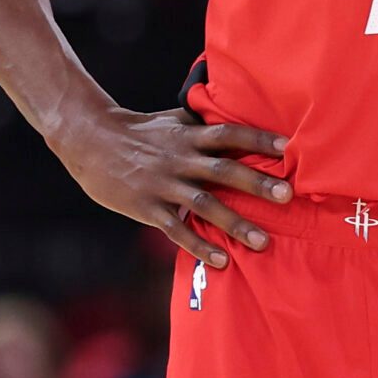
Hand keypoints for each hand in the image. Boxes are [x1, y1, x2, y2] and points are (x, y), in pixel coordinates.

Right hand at [55, 106, 291, 269]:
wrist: (89, 141)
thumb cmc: (139, 131)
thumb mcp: (173, 120)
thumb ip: (204, 124)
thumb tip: (240, 116)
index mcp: (188, 136)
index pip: (229, 134)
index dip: (258, 139)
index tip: (288, 147)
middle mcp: (179, 158)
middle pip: (223, 170)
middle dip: (256, 183)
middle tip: (287, 195)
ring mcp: (163, 184)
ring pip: (204, 204)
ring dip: (235, 223)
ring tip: (263, 242)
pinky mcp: (147, 207)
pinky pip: (176, 230)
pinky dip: (199, 245)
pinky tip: (222, 260)